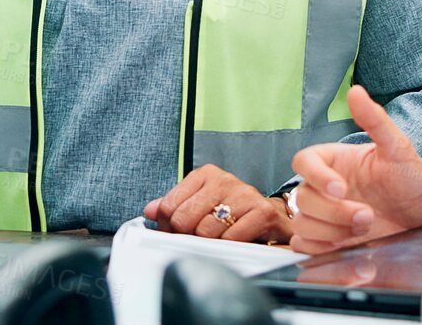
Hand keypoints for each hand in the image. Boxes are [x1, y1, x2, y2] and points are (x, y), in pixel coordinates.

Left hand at [144, 164, 290, 242]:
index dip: (168, 226)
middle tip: (195, 240)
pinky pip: (230, 239)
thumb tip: (150, 211)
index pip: (170, 205)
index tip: (175, 233)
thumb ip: (174, 206)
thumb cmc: (233, 211)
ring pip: (206, 231)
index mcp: (206, 175)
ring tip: (218, 239)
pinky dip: (228, 246)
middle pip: (185, 219)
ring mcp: (244, 194)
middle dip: (187, 236)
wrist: (271, 216)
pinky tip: (233, 241)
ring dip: (209, 243)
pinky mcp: (262, 212)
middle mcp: (225, 180)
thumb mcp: (201, 204)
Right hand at [288, 85, 421, 255]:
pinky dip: (320, 248)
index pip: (303, 162)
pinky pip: (304, 245)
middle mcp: (323, 187)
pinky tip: (346, 245)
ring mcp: (323, 215)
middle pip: (302, 197)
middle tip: (367, 215)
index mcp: (332, 161)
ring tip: (364, 229)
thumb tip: (355, 92)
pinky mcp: (326, 240)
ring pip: (302, 223)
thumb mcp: (397, 147)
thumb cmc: (410, 177)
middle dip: (334, 212)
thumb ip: (375, 120)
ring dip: (331, 232)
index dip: (316, 176)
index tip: (342, 189)